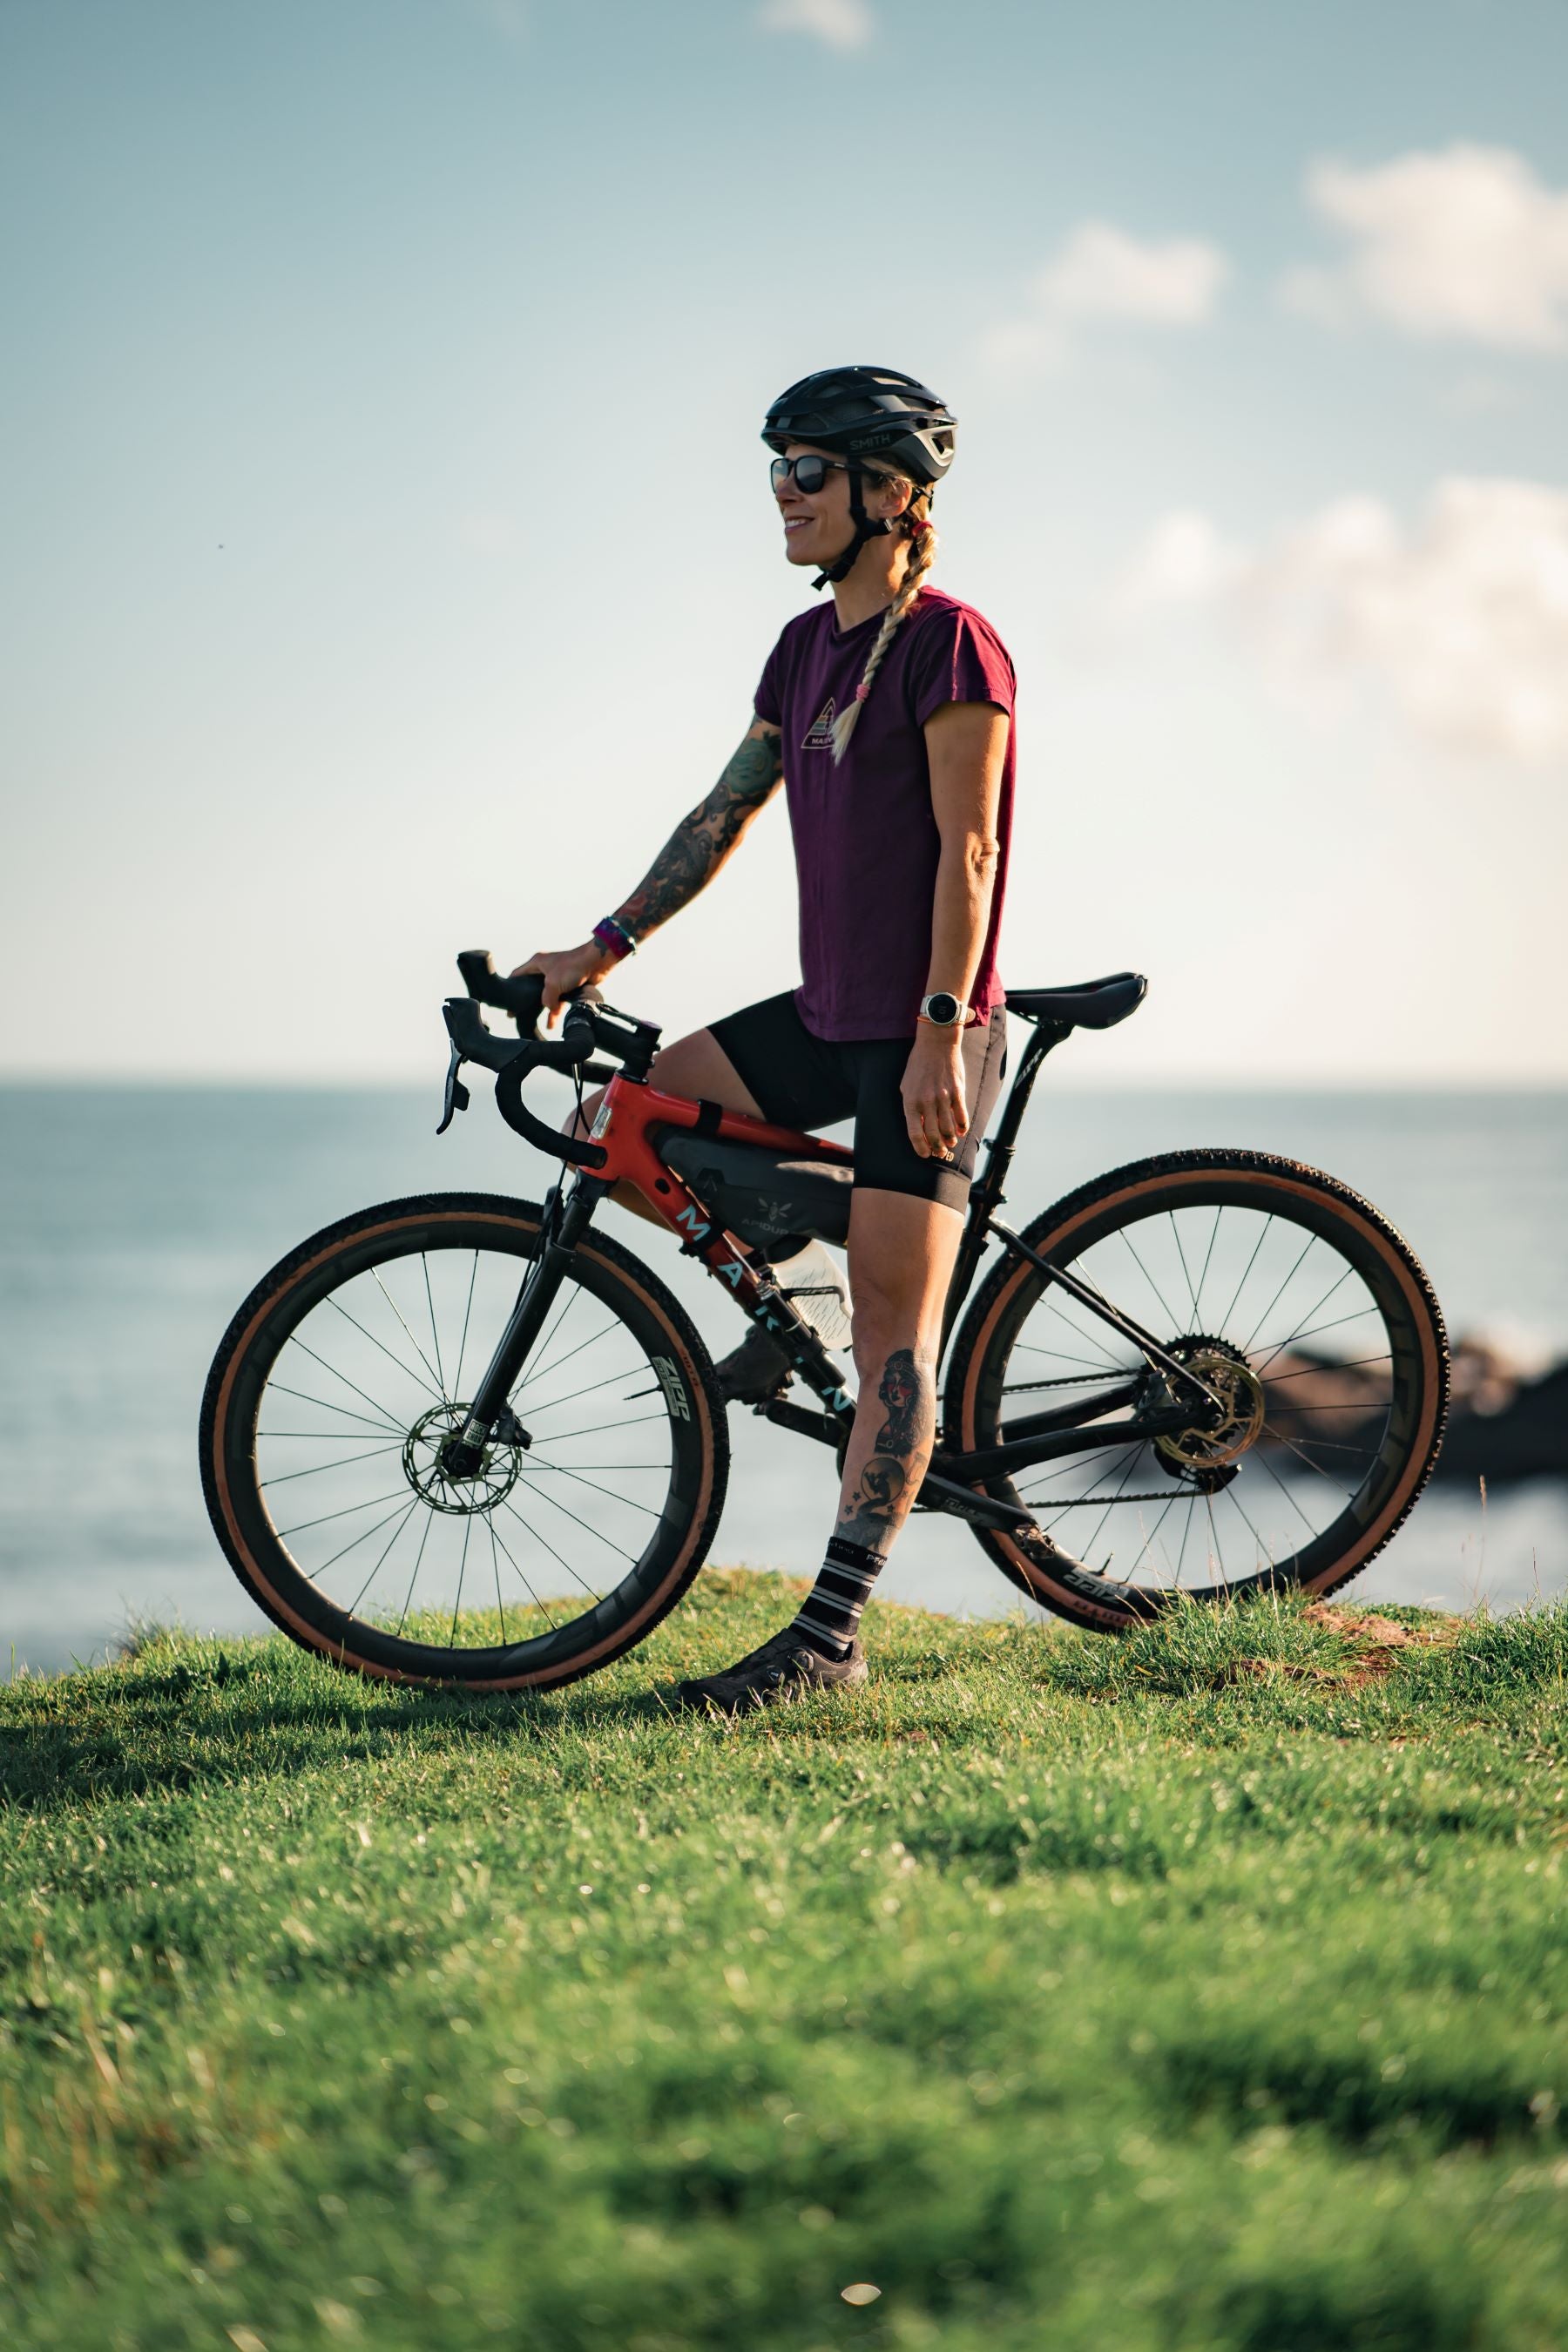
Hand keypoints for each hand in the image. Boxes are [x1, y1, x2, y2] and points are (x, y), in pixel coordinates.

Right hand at [511, 941, 616, 1028]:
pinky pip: (558, 999)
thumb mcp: (553, 983)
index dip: (511, 988)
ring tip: (541, 1022)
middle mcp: (545, 969)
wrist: (597, 962)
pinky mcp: (568, 984)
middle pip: (531, 988)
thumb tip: (549, 1009)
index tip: (507, 1002)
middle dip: (527, 1002)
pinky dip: (557, 1009)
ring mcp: (556, 977)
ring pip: (546, 996)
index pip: (517, 976)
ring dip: (545, 1009)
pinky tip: (554, 1020)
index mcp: (536, 963)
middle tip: (520, 1014)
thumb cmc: (574, 965)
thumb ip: (546, 999)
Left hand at [902, 1026, 968, 1159]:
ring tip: (951, 1143)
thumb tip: (919, 1127)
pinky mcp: (957, 1092)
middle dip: (937, 1148)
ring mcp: (943, 1097)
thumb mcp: (906, 1086)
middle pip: (933, 1135)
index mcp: (910, 1102)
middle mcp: (926, 1102)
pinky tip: (961, 1131)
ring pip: (949, 1129)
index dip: (920, 1148)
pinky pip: (962, 1116)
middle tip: (940, 1152)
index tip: (925, 1154)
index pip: (914, 1134)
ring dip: (950, 1140)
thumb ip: (911, 1107)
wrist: (936, 1044)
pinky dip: (962, 1127)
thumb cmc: (918, 1066)